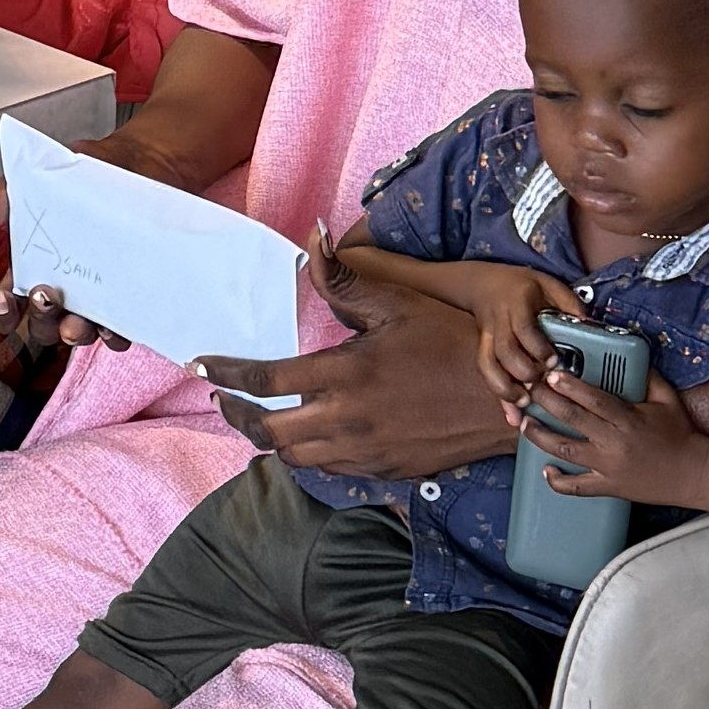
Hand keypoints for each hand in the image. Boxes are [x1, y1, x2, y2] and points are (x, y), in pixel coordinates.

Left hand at [199, 251, 517, 476]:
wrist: (508, 400)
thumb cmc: (451, 342)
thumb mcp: (397, 302)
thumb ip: (343, 278)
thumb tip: (311, 237)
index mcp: (346, 376)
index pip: (266, 381)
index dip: (225, 373)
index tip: (200, 365)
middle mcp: (349, 422)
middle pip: (271, 433)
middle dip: (239, 416)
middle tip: (224, 398)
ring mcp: (368, 453)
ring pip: (298, 458)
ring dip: (273, 439)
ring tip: (261, 416)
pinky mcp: (387, 472)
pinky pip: (332, 471)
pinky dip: (311, 455)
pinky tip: (310, 434)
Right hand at [401, 253, 583, 410]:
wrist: (482, 284)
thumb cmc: (520, 286)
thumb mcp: (547, 284)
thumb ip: (568, 302)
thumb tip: (591, 324)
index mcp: (516, 305)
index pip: (524, 329)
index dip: (538, 347)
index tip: (554, 361)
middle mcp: (498, 323)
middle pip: (504, 351)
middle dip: (523, 372)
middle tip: (542, 383)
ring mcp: (487, 338)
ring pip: (488, 365)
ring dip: (505, 388)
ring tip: (525, 403)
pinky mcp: (483, 351)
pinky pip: (485, 375)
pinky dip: (499, 397)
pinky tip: (512, 416)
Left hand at [525, 356, 708, 509]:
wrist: (695, 474)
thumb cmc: (681, 434)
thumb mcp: (667, 400)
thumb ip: (647, 376)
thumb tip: (630, 354)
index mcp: (628, 419)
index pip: (593, 399)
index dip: (569, 386)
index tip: (551, 375)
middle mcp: (615, 443)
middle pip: (572, 419)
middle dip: (545, 403)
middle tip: (528, 389)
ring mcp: (609, 467)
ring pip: (566, 450)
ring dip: (540, 436)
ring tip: (523, 423)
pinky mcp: (609, 486)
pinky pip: (578, 487)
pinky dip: (558, 481)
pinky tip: (545, 469)